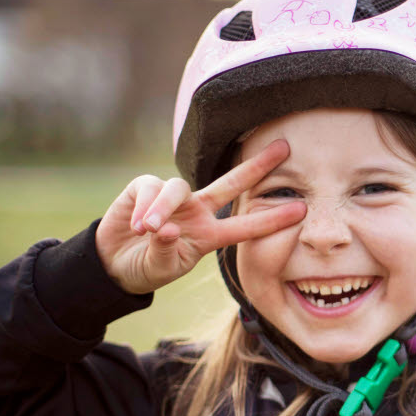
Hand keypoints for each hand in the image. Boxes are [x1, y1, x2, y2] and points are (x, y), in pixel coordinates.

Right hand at [95, 139, 305, 294]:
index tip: (302, 210)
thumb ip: (166, 251)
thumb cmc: (146, 267)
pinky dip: (143, 207)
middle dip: (257, 165)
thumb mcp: (161, 267)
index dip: (272, 219)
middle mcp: (197, 211)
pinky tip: (136, 225)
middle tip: (284, 148)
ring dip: (163, 208)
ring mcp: (173, 198)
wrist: (113, 265)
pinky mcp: (144, 188)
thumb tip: (166, 230)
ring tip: (149, 230)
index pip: (245, 226)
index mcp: (209, 234)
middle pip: (231, 183)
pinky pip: (150, 188)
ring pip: (178, 187)